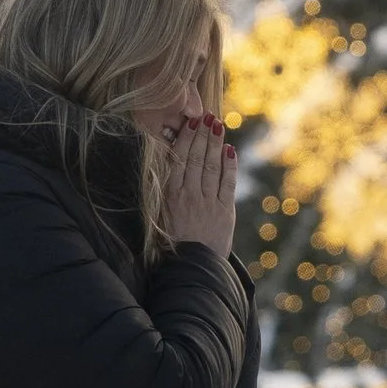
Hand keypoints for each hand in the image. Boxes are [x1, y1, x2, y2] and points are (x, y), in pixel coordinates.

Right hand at [161, 114, 237, 252]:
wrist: (187, 271)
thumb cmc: (168, 248)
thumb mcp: (157, 219)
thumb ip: (161, 195)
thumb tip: (161, 172)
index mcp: (168, 195)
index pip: (179, 160)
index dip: (186, 139)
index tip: (190, 123)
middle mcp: (188, 194)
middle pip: (196, 158)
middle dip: (202, 135)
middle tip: (207, 116)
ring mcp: (207, 202)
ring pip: (211, 166)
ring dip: (215, 143)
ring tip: (218, 125)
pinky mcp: (223, 212)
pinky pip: (227, 183)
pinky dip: (229, 165)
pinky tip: (230, 151)